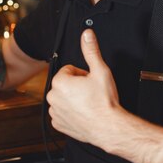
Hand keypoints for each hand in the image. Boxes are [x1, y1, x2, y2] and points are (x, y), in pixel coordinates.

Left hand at [46, 29, 123, 149]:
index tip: (90, 82)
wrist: (109, 127)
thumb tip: (87, 35)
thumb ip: (91, 50)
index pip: (68, 70)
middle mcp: (53, 97)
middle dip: (76, 86)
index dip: (81, 74)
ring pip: (63, 98)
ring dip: (72, 99)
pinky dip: (70, 113)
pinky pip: (61, 113)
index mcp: (59, 82)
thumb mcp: (100, 71)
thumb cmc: (104, 102)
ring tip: (87, 104)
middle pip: (64, 84)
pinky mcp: (58, 124)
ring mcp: (54, 112)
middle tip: (90, 93)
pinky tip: (82, 113)